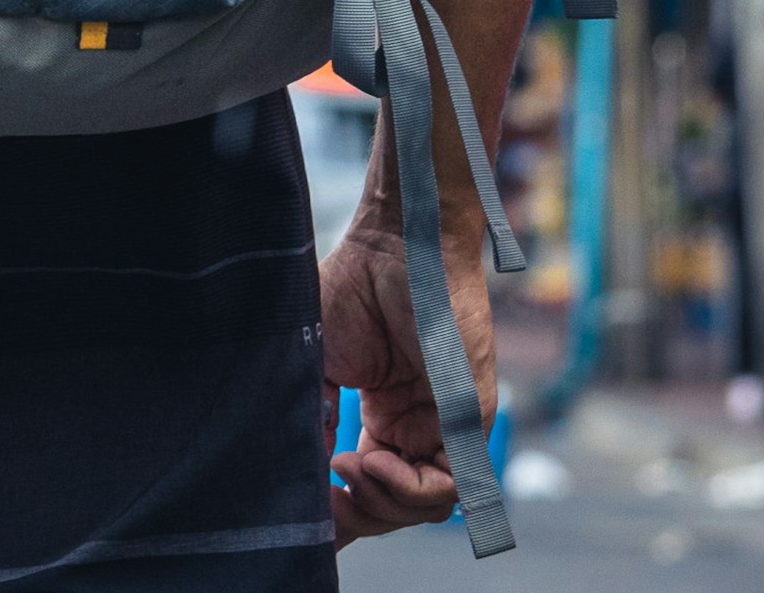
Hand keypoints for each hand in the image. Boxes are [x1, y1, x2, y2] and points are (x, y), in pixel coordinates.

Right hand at [320, 217, 496, 546]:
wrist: (392, 244)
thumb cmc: (352, 289)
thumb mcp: (314, 365)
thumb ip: (308, 419)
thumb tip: (293, 477)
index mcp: (383, 420)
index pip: (370, 488)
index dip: (340, 512)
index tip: (305, 520)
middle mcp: (417, 429)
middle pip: (395, 507)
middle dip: (356, 513)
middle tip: (325, 494)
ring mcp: (446, 425)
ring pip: (425, 506)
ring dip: (380, 502)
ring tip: (347, 467)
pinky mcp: (470, 415)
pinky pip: (452, 483)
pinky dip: (408, 488)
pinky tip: (372, 463)